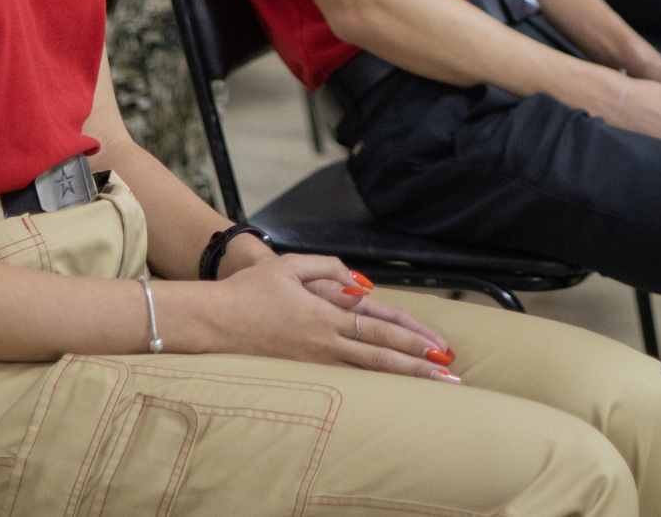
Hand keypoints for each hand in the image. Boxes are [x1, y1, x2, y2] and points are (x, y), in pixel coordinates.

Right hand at [179, 253, 455, 380]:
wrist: (211, 320)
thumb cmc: (249, 289)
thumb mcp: (291, 264)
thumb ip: (330, 268)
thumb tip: (363, 285)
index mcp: (325, 313)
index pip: (380, 328)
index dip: (411, 338)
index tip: (438, 348)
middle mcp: (323, 342)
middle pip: (380, 357)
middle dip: (418, 367)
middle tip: (449, 378)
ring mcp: (311, 362)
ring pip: (366, 375)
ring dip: (400, 382)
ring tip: (429, 390)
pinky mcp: (299, 374)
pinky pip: (343, 383)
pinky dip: (370, 389)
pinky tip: (387, 396)